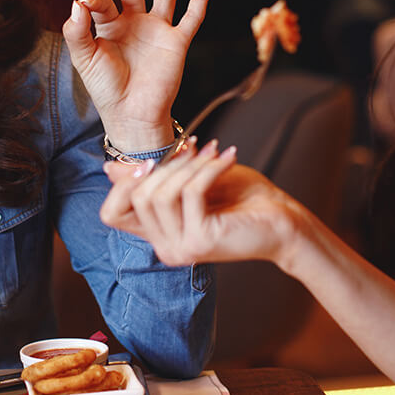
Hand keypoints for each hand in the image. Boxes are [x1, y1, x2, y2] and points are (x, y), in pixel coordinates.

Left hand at [62, 0, 207, 151]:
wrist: (131, 116)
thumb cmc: (106, 89)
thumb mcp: (84, 59)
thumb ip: (76, 31)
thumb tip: (77, 2)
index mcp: (110, 25)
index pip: (102, 1)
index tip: (86, 4)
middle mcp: (135, 22)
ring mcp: (158, 30)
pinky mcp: (177, 42)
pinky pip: (192, 16)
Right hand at [98, 141, 303, 267]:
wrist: (284, 220)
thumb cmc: (241, 198)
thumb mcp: (191, 181)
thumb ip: (154, 177)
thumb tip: (110, 168)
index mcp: (158, 234)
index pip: (111, 214)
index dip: (121, 184)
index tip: (151, 160)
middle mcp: (164, 248)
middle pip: (137, 197)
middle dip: (165, 165)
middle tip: (195, 147)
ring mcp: (181, 248)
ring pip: (161, 194)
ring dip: (188, 165)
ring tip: (213, 152)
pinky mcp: (201, 240)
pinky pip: (190, 193)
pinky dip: (208, 168)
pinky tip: (227, 157)